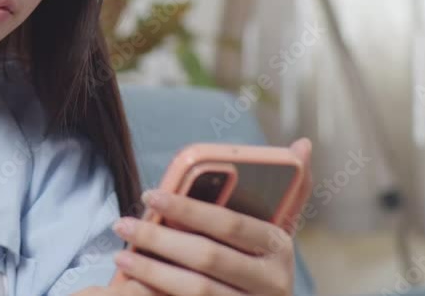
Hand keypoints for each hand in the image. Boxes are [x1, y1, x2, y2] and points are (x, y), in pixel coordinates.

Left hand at [109, 138, 312, 295]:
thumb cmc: (258, 261)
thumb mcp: (274, 230)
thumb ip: (286, 189)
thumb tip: (303, 143)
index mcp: (279, 247)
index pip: (229, 223)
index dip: (187, 207)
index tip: (149, 194)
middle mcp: (271, 282)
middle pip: (207, 257)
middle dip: (159, 238)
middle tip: (122, 224)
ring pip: (194, 290)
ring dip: (152, 271)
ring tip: (120, 256)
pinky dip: (155, 295)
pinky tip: (131, 285)